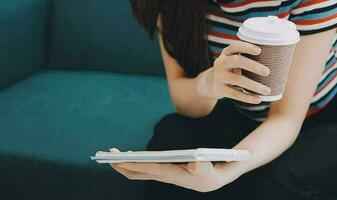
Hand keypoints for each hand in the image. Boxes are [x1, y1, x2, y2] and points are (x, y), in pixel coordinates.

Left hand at [109, 148, 244, 191]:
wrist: (213, 179)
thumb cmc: (212, 171)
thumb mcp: (210, 167)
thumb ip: (203, 166)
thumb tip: (194, 164)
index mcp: (173, 174)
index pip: (149, 169)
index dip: (133, 164)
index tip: (117, 160)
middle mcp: (163, 176)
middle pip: (137, 173)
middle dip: (120, 165)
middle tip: (105, 156)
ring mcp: (162, 175)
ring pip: (138, 171)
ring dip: (124, 164)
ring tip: (113, 154)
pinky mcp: (163, 172)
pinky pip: (143, 169)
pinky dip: (133, 162)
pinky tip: (129, 156)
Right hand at [196, 41, 270, 103]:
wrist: (209, 83)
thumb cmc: (229, 69)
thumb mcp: (232, 60)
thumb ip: (246, 57)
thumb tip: (277, 57)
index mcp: (225, 53)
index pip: (234, 47)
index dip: (246, 47)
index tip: (259, 50)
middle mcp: (220, 63)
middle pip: (236, 61)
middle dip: (253, 66)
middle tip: (268, 71)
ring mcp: (218, 76)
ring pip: (237, 80)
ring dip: (254, 85)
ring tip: (267, 90)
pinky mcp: (219, 89)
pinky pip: (234, 94)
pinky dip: (247, 97)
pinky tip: (258, 99)